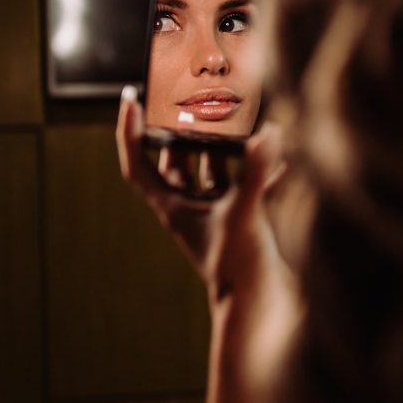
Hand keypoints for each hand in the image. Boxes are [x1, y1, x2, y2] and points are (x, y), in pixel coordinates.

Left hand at [117, 85, 297, 402]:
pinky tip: (273, 148)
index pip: (138, 163)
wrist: (261, 309)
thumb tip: (268, 133)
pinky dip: (254, 164)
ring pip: (209, 167)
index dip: (129, 130)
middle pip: (174, 159)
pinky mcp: (243, 218)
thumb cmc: (239, 271)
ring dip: (217, 142)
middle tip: (183, 94)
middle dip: (178, 126)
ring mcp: (217, 212)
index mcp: (174, 207)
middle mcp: (191, 207)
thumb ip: (255, 173)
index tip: (130, 97)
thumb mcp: (244, 216)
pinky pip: (244, 182)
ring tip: (227, 112)